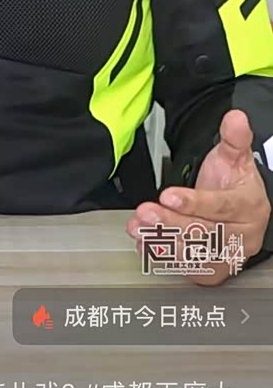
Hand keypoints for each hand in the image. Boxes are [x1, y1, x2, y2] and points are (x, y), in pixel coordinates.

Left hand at [126, 108, 270, 285]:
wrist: (241, 210)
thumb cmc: (235, 185)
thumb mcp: (236, 157)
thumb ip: (234, 138)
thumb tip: (236, 118)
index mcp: (249, 207)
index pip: (222, 207)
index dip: (194, 203)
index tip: (167, 196)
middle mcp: (241, 237)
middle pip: (205, 233)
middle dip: (171, 223)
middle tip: (145, 213)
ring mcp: (227, 256)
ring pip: (194, 253)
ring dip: (162, 241)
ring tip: (138, 227)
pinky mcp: (212, 270)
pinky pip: (186, 266)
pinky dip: (163, 255)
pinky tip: (145, 243)